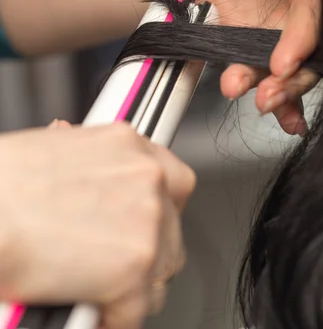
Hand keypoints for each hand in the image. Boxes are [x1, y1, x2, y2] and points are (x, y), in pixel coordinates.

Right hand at [0, 123, 194, 328]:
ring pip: (163, 268)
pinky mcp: (135, 269)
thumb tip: (84, 164)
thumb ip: (87, 163)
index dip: (159, 205)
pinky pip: (138, 309)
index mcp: (127, 144)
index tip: (145, 221)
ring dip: (136, 284)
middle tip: (117, 261)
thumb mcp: (53, 150)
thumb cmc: (5, 182)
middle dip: (148, 247)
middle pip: (173, 226)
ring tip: (102, 289)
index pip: (172, 178)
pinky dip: (114, 318)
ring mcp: (147, 221)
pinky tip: (90, 310)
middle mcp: (146, 176)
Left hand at [191, 0, 322, 134]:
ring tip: (257, 101)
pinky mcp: (263, 53)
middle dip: (293, 77)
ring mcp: (285, 35)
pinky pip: (273, 80)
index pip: (317, 8)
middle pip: (312, 50)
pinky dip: (280, 103)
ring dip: (279, 92)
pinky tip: (280, 118)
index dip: (303, 36)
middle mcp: (306, 10)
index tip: (283, 59)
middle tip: (268, 94)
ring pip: (293, 71)